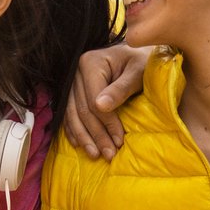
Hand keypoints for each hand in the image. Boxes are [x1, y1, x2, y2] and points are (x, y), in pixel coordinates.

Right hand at [65, 43, 154, 158]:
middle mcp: (76, 72)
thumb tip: (100, 107)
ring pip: (73, 114)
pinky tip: (79, 144)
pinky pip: (69, 113)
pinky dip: (74, 130)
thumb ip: (121, 89)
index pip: (94, 101)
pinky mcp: (73, 90)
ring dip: (84, 137)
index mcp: (90, 63)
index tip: (119, 141)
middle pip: (82, 110)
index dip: (106, 124)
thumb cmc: (140, 62)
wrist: (136, 54)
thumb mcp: (137, 72)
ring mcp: (72, 82)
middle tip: (109, 155)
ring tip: (95, 155)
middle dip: (96, 135)